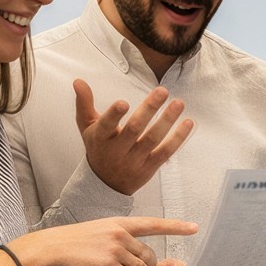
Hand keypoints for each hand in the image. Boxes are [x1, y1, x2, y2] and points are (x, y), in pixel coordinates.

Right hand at [9, 216, 197, 265]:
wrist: (48, 250)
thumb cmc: (69, 244)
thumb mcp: (96, 232)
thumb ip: (116, 238)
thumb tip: (132, 250)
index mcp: (118, 223)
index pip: (152, 223)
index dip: (175, 226)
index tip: (194, 227)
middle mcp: (121, 232)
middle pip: (149, 256)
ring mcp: (116, 247)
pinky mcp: (109, 264)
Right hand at [74, 79, 193, 194]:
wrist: (105, 185)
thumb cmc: (98, 148)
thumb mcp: (87, 127)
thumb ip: (84, 103)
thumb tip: (78, 81)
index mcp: (100, 138)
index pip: (106, 126)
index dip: (114, 115)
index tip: (123, 102)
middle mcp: (117, 150)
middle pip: (134, 129)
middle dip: (149, 109)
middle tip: (162, 90)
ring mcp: (134, 161)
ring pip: (152, 140)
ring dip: (167, 121)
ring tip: (178, 103)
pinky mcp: (148, 168)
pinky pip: (165, 152)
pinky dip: (178, 138)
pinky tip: (187, 122)